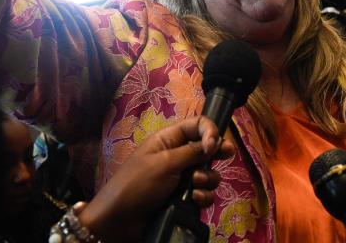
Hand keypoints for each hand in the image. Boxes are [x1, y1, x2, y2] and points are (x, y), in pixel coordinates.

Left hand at [76, 116, 234, 242]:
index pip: (197, 125)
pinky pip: (203, 193)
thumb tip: (214, 142)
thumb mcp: (164, 163)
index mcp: (168, 139)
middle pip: (206, 148)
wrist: (119, 221)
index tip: (214, 145)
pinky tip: (195, 200)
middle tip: (226, 155)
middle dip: (216, 153)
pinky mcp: (183, 199)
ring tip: (195, 186)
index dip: (210, 130)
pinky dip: (203, 196)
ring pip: (208, 172)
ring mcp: (181, 178)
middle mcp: (177, 156)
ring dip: (208, 178)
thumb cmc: (137, 184)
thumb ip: (192, 151)